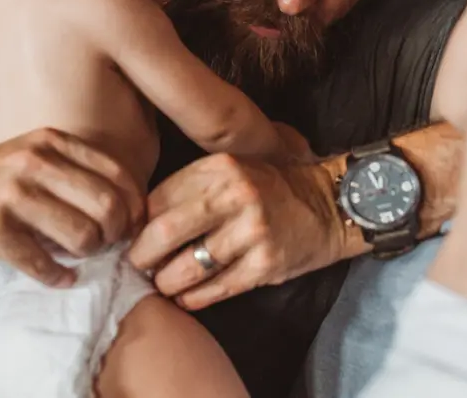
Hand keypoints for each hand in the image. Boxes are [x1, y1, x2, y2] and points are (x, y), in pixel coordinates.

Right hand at [0, 128, 143, 286]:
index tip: (135, 222)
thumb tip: (130, 203)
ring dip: (91, 252)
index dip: (135, 204)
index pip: (117, 173)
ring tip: (84, 255)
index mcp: (53, 142)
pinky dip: (58, 275)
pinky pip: (42, 261)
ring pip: (81, 234)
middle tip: (112, 243)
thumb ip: (78, 169)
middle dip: (118, 232)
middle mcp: (36, 164)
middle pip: (106, 206)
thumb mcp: (37, 154)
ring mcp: (13, 196)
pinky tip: (62, 276)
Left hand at [128, 151, 343, 309]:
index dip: (140, 225)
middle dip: (143, 257)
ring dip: (167, 283)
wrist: (329, 205)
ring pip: (186, 269)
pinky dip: (194, 299)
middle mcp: (235, 195)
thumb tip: (140, 223)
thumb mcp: (233, 170)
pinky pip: (215, 290)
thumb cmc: (271, 189)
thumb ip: (192, 188)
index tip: (138, 238)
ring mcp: (252, 231)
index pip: (157, 200)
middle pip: (164, 233)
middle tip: (142, 266)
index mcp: (221, 167)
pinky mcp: (265, 264)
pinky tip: (189, 296)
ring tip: (166, 283)